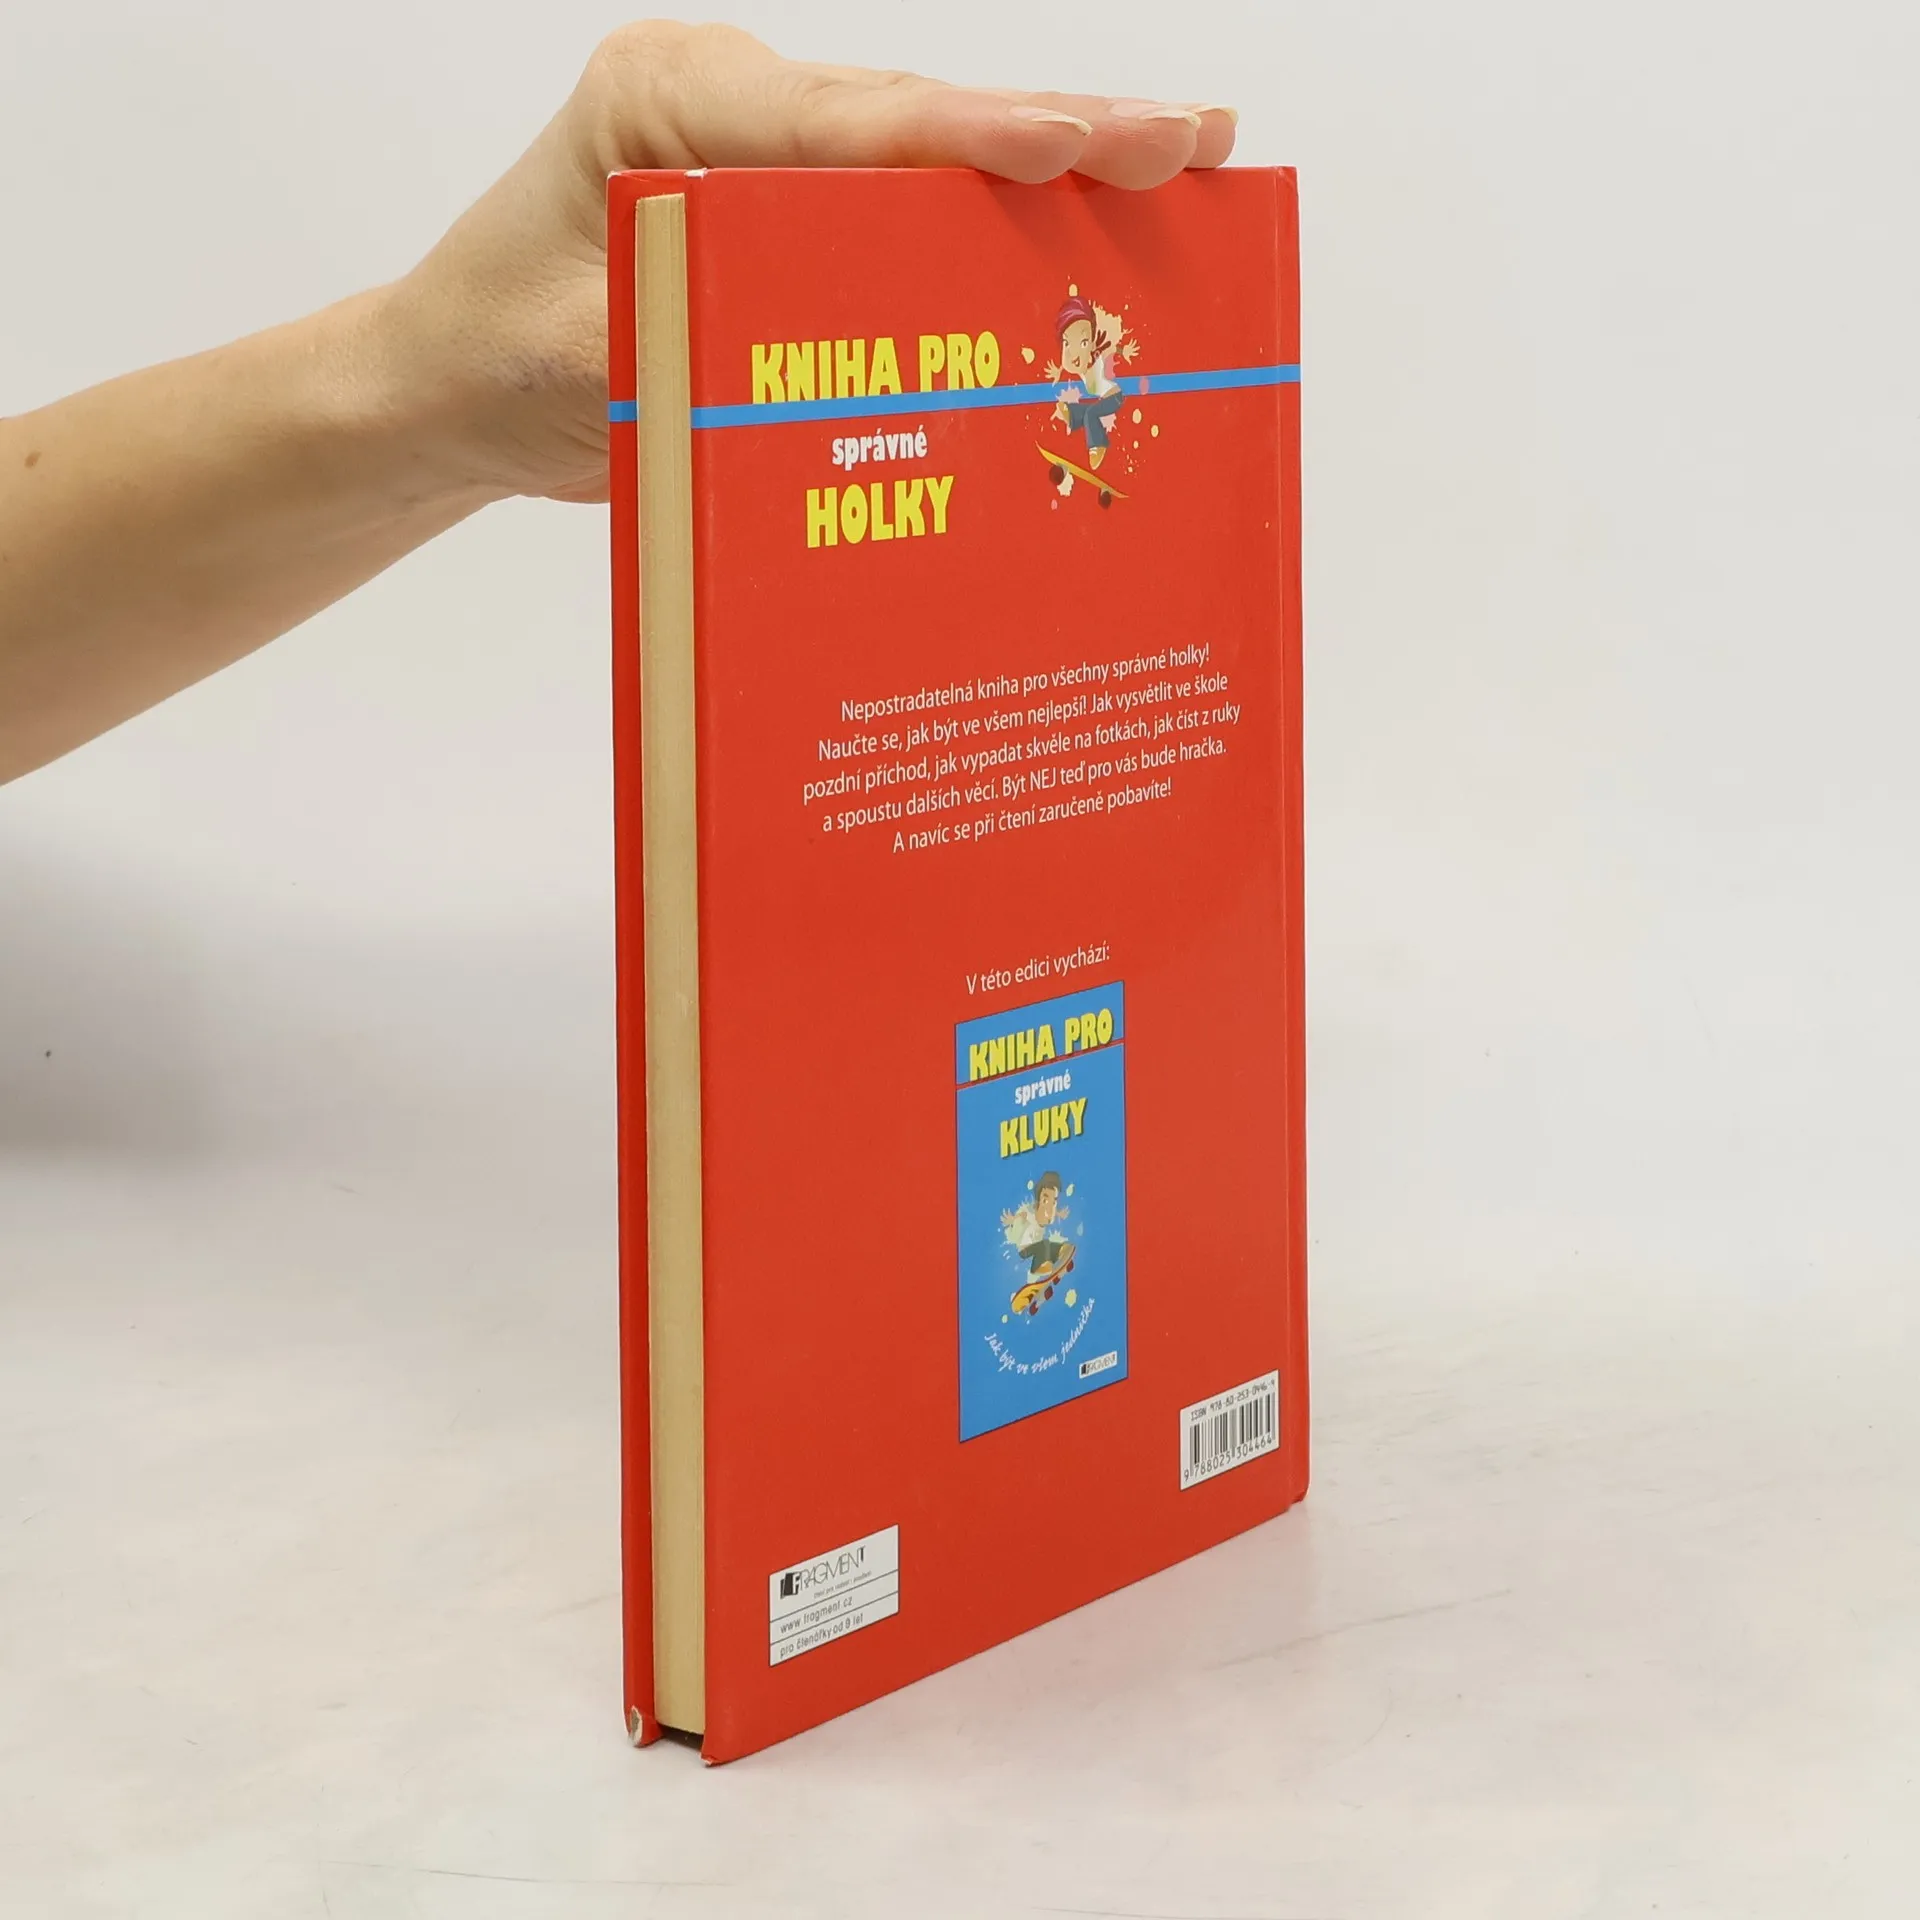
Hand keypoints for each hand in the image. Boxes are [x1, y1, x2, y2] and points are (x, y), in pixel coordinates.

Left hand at [380, 21, 1236, 504]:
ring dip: (1056, 164)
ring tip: (1184, 159)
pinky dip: (1003, 222)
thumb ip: (690, 345)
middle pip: (916, 119)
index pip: (840, 122)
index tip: (1070, 144)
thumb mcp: (575, 358)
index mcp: (669, 103)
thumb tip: (826, 369)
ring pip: (932, 155)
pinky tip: (1091, 225)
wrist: (452, 385)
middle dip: (1057, 130)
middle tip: (1189, 137)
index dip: (965, 139)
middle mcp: (734, 112)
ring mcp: (772, 160)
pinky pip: (913, 212)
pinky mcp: (798, 219)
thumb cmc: (490, 354)